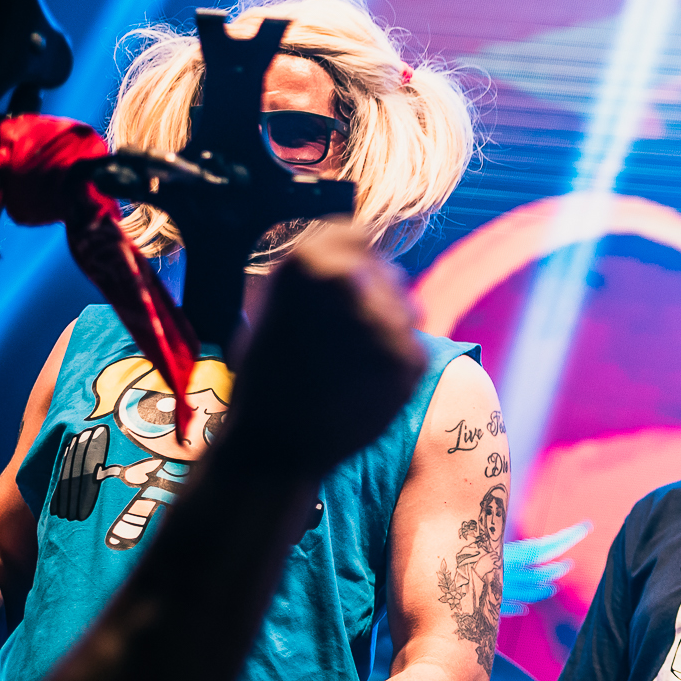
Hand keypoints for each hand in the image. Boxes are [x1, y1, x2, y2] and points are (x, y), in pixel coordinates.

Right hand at [223, 223, 425, 476]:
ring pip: (407, 309)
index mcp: (308, 260)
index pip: (358, 236)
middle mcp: (350, 281)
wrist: (274, 444)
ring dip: (389, 329)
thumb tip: (362, 260)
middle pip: (389, 273)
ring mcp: (385, 320)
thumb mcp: (275, 306)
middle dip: (376, 298)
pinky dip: (397, 365)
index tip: (346, 285)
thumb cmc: (267, 375)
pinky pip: (413, 348)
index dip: (355, 261)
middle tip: (345, 338)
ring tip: (350, 363)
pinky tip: (364, 385)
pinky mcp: (410, 358)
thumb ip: (320, 277)